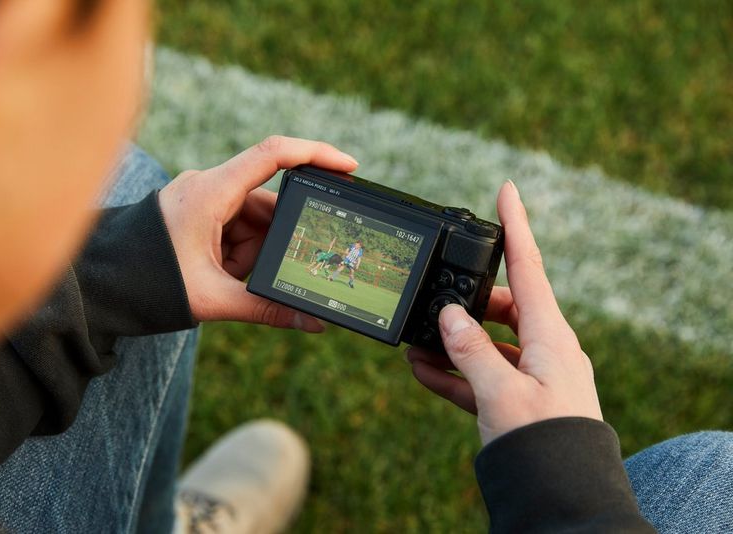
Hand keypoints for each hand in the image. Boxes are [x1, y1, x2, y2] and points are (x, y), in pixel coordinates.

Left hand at [158, 135, 357, 329]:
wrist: (100, 287)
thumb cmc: (149, 285)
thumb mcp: (213, 299)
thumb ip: (265, 309)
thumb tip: (312, 323)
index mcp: (211, 192)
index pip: (273, 155)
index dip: (315, 154)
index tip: (349, 167)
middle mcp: (209, 186)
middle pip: (266, 204)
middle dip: (268, 244)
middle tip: (244, 274)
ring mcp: (203, 199)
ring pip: (252, 221)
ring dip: (248, 254)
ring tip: (222, 280)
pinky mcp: (199, 213)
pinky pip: (235, 228)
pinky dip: (236, 254)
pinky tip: (218, 275)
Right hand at [407, 181, 601, 444]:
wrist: (560, 497)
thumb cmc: (541, 442)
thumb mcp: (500, 392)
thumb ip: (470, 350)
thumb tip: (448, 316)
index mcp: (550, 336)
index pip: (530, 266)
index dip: (516, 225)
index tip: (506, 189)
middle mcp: (544, 349)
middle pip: (502, 307)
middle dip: (464, 303)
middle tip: (432, 302)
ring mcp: (531, 375)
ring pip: (486, 344)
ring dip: (450, 344)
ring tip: (413, 347)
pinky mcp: (517, 401)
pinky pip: (481, 376)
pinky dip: (453, 373)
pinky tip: (422, 371)